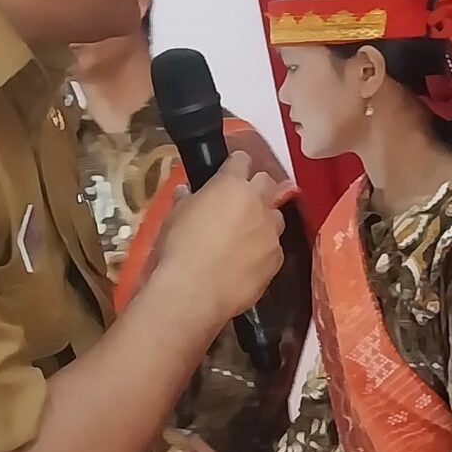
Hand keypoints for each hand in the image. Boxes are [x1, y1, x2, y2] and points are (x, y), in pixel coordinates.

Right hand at [151, 154, 286, 333]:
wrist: (194, 292)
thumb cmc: (179, 248)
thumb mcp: (175, 217)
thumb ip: (187, 200)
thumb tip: (187, 192)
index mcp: (231, 184)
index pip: (242, 160)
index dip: (235, 166)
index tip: (229, 174)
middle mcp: (258, 203)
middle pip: (267, 183)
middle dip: (256, 190)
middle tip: (240, 204)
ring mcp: (271, 232)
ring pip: (276, 216)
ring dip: (264, 221)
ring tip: (246, 237)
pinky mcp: (276, 259)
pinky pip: (274, 248)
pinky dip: (264, 251)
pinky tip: (247, 264)